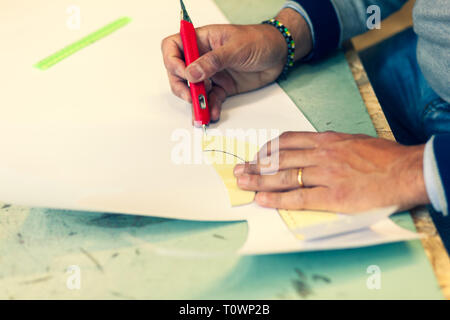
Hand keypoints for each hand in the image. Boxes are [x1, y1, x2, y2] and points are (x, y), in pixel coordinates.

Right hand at [161, 8, 311, 122]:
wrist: (280, 53)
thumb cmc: (259, 40)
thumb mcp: (236, 48)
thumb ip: (213, 61)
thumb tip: (191, 73)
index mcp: (201, 40)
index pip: (173, 47)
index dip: (173, 62)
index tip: (185, 74)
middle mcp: (202, 57)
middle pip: (179, 73)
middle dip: (182, 87)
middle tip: (191, 97)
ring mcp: (212, 73)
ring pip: (193, 90)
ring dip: (195, 103)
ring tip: (202, 113)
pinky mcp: (223, 87)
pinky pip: (211, 100)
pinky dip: (210, 108)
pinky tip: (214, 114)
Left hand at [233, 132, 428, 212]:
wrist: (405, 171)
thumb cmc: (383, 156)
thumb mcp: (352, 140)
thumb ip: (329, 146)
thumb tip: (312, 151)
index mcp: (326, 140)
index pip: (287, 141)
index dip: (267, 149)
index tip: (256, 155)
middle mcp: (321, 155)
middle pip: (279, 159)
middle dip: (255, 165)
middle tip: (239, 170)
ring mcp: (325, 175)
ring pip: (283, 177)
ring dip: (258, 180)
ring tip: (242, 183)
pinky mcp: (332, 196)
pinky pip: (298, 197)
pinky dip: (277, 199)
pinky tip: (262, 200)